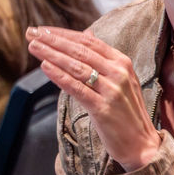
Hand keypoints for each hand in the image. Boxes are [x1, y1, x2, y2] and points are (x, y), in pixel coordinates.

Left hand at [27, 26, 160, 171]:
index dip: (63, 34)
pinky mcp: (103, 108)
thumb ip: (103, 58)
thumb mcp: (121, 79)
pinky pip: (77, 88)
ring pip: (76, 66)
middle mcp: (118, 72)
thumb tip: (87, 34)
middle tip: (32, 33)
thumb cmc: (126, 113)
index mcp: (122, 62)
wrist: (142, 144)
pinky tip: (45, 67)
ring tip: (33, 46)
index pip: (88, 41)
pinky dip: (60, 76)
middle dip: (53, 40)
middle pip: (80, 50)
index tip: (43, 29)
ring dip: (51, 54)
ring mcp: (112, 90)